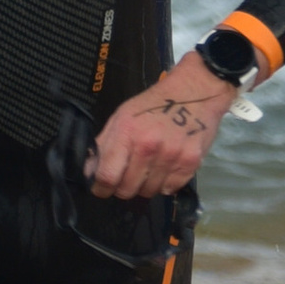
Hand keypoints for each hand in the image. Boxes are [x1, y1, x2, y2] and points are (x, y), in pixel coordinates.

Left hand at [87, 53, 236, 199]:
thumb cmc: (154, 104)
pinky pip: (170, 189)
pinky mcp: (191, 163)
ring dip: (145, 186)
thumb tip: (90, 172)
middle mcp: (148, 147)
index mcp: (127, 133)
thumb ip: (104, 144)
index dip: (100, 188)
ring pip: (149, 192)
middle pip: (127, 189)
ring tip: (149, 169)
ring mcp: (171, 156)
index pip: (107, 176)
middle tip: (127, 177)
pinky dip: (165, 184)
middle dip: (122, 188)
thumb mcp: (122, 116)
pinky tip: (165, 169)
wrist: (194, 92)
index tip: (102, 188)